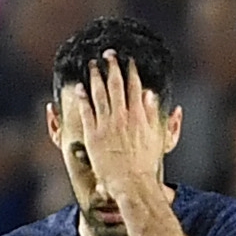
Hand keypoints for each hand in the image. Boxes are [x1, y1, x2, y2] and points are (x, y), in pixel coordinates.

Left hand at [70, 50, 165, 199]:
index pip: (134, 86)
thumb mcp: (155, 136)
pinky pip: (86, 111)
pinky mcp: (93, 135)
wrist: (132, 182)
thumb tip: (151, 95)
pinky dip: (83, 98)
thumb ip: (152, 114)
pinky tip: (79, 88)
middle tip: (108, 54)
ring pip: (99, 94)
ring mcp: (107, 125)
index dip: (131, 71)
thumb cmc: (145, 164)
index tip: (128, 60)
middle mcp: (122, 116)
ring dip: (95, 77)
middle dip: (112, 67)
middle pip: (116, 85)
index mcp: (138, 115)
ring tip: (92, 65)